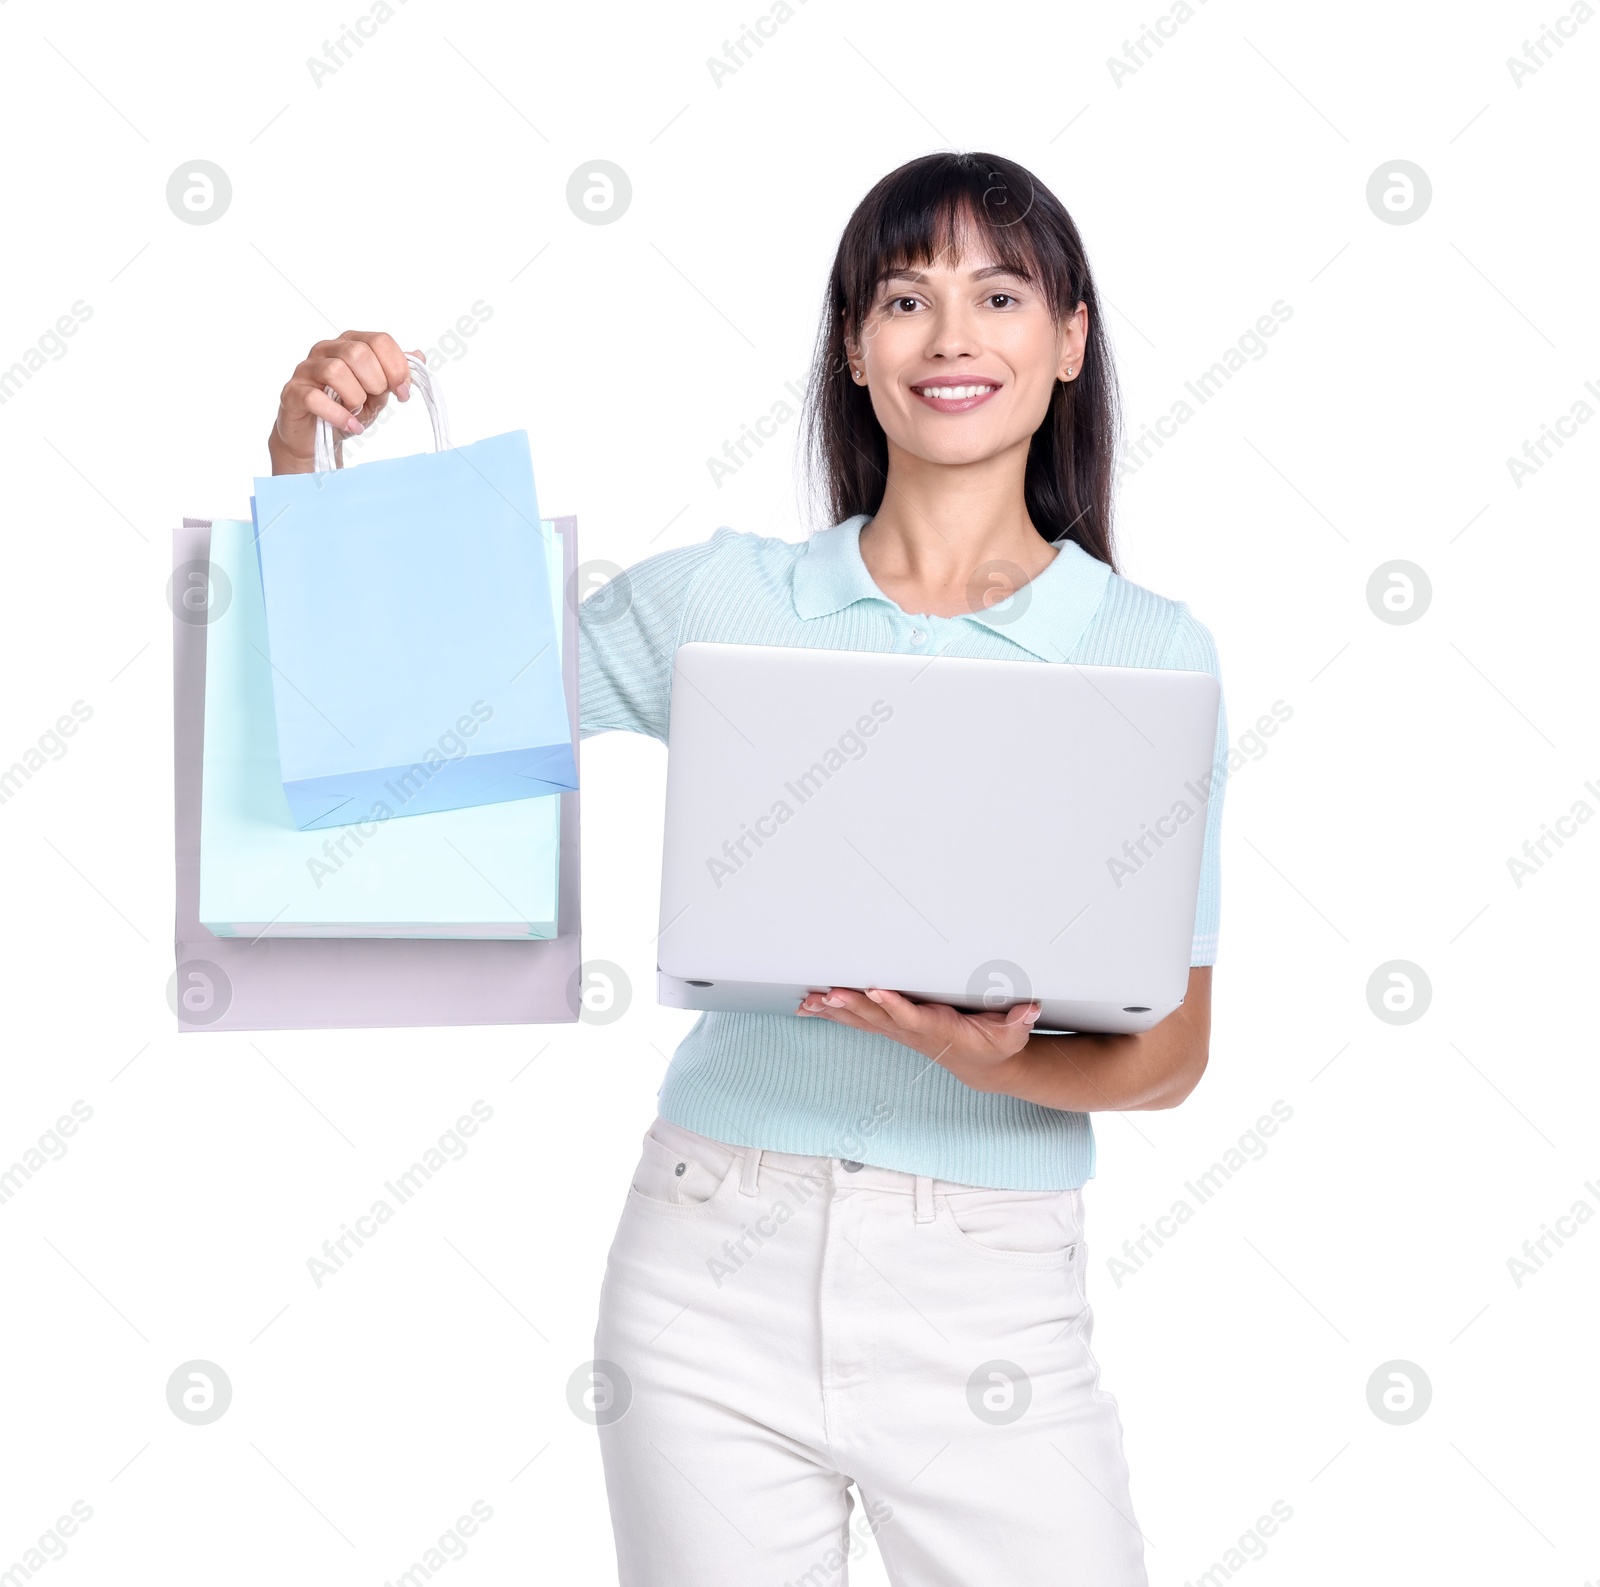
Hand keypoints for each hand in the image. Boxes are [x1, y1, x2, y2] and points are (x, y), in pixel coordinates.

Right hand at [267, 330, 420, 474]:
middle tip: (375, 400)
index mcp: (349, 343)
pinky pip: (315, 398)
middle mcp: (326, 350)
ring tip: (357, 412)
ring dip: (355, 397)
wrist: (317, 436)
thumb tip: (419, 355)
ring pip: (336, 371)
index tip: (403, 393)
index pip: (379, 340)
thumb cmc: (346, 409)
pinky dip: (338, 415)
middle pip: (358, 353)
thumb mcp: (378, 392)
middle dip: (376, 382)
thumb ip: (394, 374)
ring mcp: (306, 370)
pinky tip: (351, 425)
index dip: (397, 368)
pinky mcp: (293, 393)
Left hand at [796, 986, 1040, 1092]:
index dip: (894, 1006)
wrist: (983, 1067)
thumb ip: (1020, 1022)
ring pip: (863, 1019)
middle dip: (852, 1006)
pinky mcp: (894, 1029)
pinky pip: (860, 1020)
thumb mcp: (1013, 1036)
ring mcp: (901, 1032)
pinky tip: (811, 1007)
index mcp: (939, 1030)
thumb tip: (1031, 1009)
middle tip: (828, 993)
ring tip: (810, 1001)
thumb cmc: (996, 1046)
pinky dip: (834, 1013)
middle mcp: (914, 1032)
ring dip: (835, 1011)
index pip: (913, 1017)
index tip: (876, 991)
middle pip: (878, 1018)